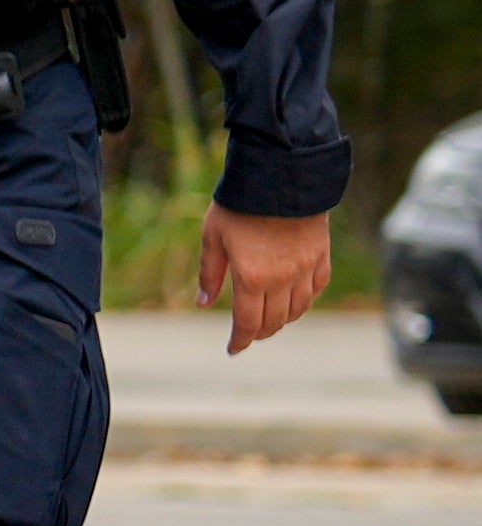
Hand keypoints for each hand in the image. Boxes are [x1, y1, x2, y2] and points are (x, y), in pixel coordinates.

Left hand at [198, 202, 330, 354]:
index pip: (248, 323)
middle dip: (259, 333)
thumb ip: (210, 273)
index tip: (233, 349)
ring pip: (298, 309)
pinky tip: (294, 299)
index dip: (240, 340)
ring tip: (269, 320)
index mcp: (252, 277)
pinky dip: (305, 300)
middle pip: (274, 321)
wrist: (281, 175)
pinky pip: (316, 288)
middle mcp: (283, 279)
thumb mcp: (213, 237)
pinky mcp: (321, 255)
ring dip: (283, 320)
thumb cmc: (239, 205)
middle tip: (248, 335)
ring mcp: (306, 268)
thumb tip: (204, 303)